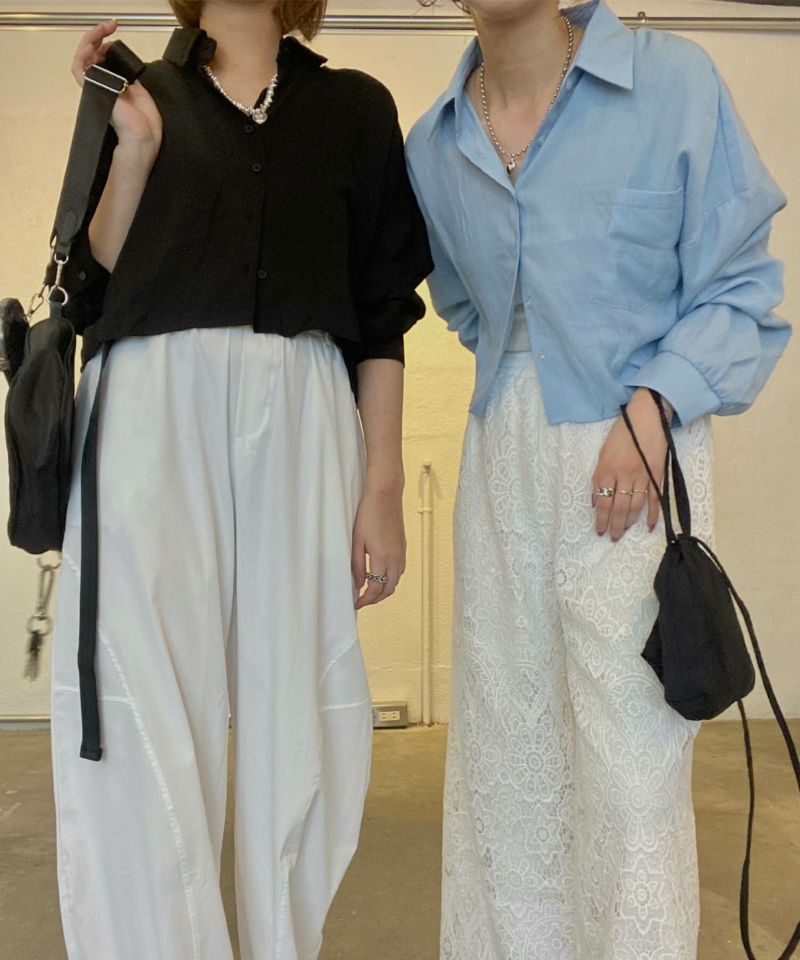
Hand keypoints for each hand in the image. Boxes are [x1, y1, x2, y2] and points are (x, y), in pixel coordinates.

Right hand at [71, 21, 162, 151]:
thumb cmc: (145, 124)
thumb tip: (124, 66)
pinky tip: (92, 44)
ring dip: (91, 39)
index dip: (107, 47)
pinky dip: (82, 53)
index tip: (115, 37)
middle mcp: (102, 88)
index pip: (103, 62)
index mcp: (115, 89)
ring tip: (102, 29)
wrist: (142, 136)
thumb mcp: (141, 94)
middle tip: (109, 26)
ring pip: (83, 58)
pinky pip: (78, 68)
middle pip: (92, 56)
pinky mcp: (91, 90)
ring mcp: (96, 88)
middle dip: (99, 37)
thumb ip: (130, 78)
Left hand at [351, 485, 405, 609]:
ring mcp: (401, 553)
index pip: (375, 588)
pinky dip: (391, 579)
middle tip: (362, 601)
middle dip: (375, 599)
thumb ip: (357, 564)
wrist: (385, 495)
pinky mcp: (403, 547)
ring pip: (396, 581)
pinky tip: (380, 575)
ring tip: (370, 590)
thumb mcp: (357, 541)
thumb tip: (359, 584)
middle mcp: (395, 558)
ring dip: (384, 589)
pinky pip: (399, 571)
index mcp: (381, 557)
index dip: (365, 600)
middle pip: (388, 589)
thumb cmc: (368, 515)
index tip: (356, 604)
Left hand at [592, 389, 670, 541]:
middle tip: (612, 537)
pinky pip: (655, 498)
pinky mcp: (657, 473)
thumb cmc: (623, 432)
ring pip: (634, 505)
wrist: (647, 416)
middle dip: (614, 525)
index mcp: (607, 468)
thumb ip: (599, 477)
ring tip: (624, 532)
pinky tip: (650, 526)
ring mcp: (642, 475)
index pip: (602, 500)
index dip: (601, 518)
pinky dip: (654, 513)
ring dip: (628, 521)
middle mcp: (623, 474)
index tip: (599, 530)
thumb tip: (596, 501)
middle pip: (617, 506)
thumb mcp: (603, 452)